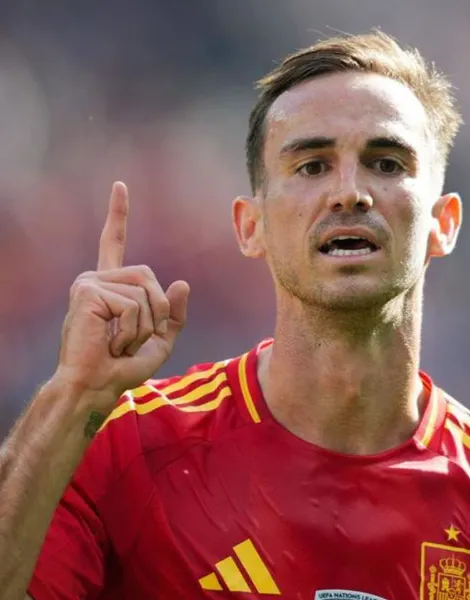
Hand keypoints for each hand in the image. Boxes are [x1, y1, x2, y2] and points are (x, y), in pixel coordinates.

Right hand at [54, 182, 190, 411]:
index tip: (119, 185)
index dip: (117, 214)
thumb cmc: (124, 367)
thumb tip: (181, 282)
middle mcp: (96, 279)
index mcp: (110, 286)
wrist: (97, 385)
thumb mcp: (160, 339)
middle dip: (154, 312)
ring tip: (119, 342)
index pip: (114, 243)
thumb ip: (173, 312)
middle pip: (150, 277)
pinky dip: (132, 329)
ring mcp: (89, 284)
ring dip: (143, 325)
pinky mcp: (86, 293)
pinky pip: (133, 304)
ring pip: (145, 292)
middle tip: (129, 339)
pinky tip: (112, 341)